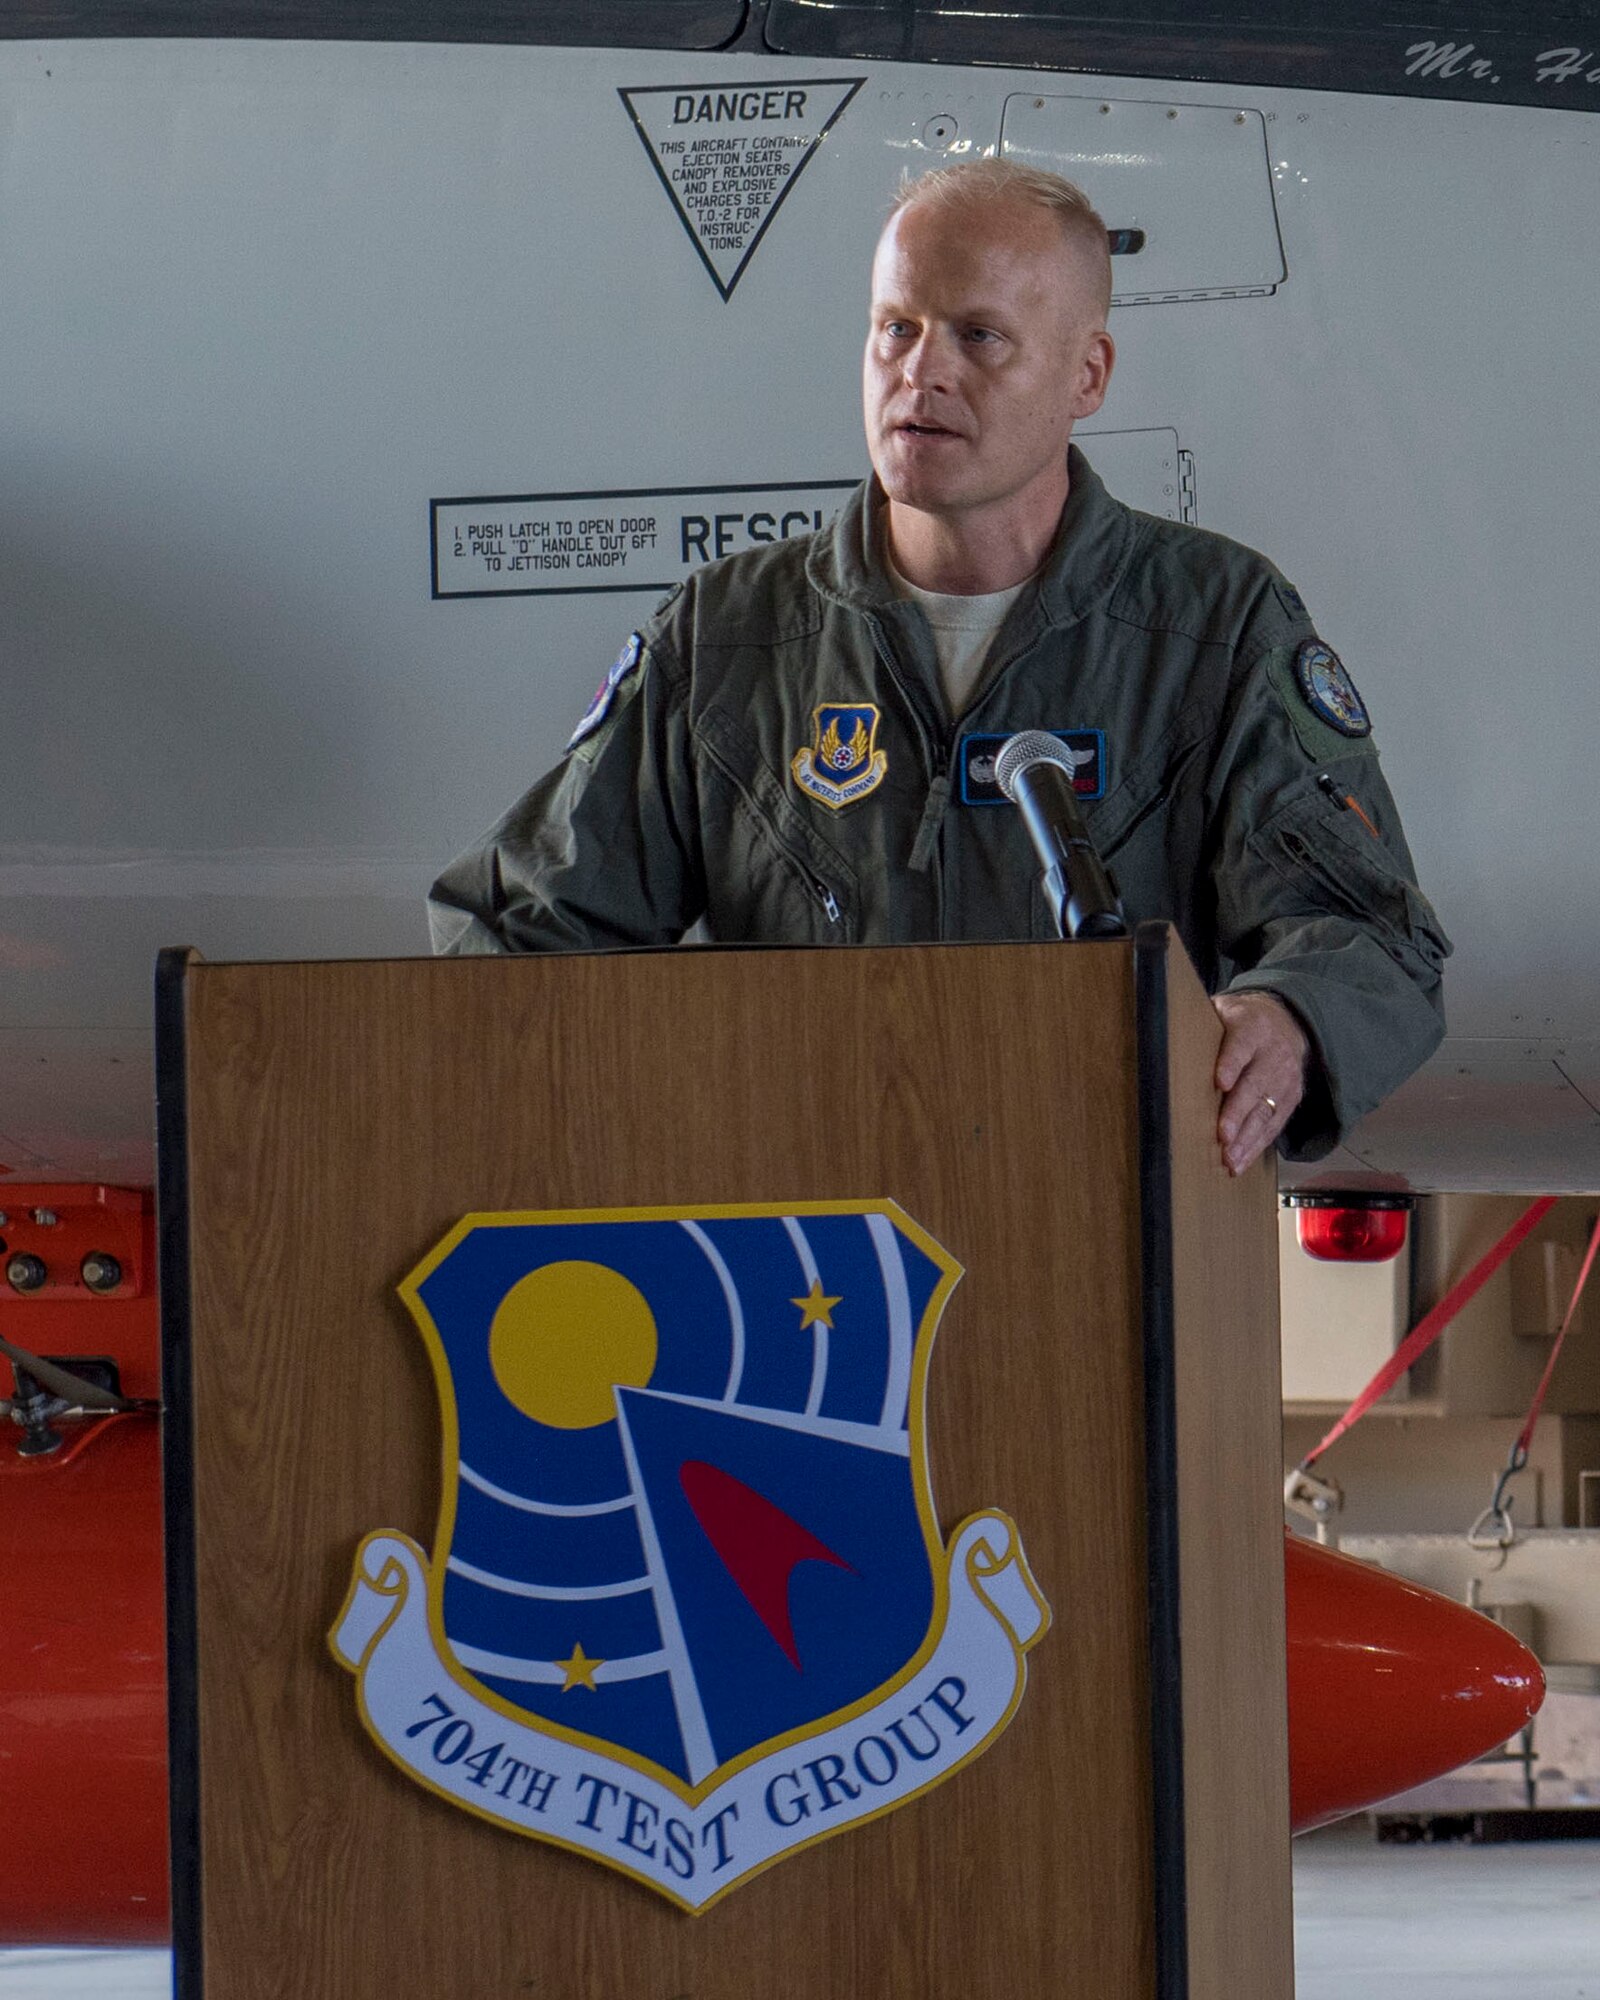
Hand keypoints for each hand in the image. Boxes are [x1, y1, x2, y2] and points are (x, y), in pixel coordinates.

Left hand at [1212, 991, 1308, 1174]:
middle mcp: (1273, 1054)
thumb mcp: (1223, 1010)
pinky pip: (1273, 1126)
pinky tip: (1239, 1163)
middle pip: (1255, 1085)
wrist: (1287, 1022)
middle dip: (1238, 1112)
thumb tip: (1158, 1032)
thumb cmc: (1240, 1022)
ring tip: (1229, 1160)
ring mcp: (1284, 1079)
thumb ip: (1200, 1023)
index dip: (1230, 1063)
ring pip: (1265, 1111)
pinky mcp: (1290, 1100)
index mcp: (1252, 1027)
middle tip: (1223, 1134)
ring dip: (1246, 1138)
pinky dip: (1256, 1147)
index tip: (1219, 1083)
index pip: (1241, 1045)